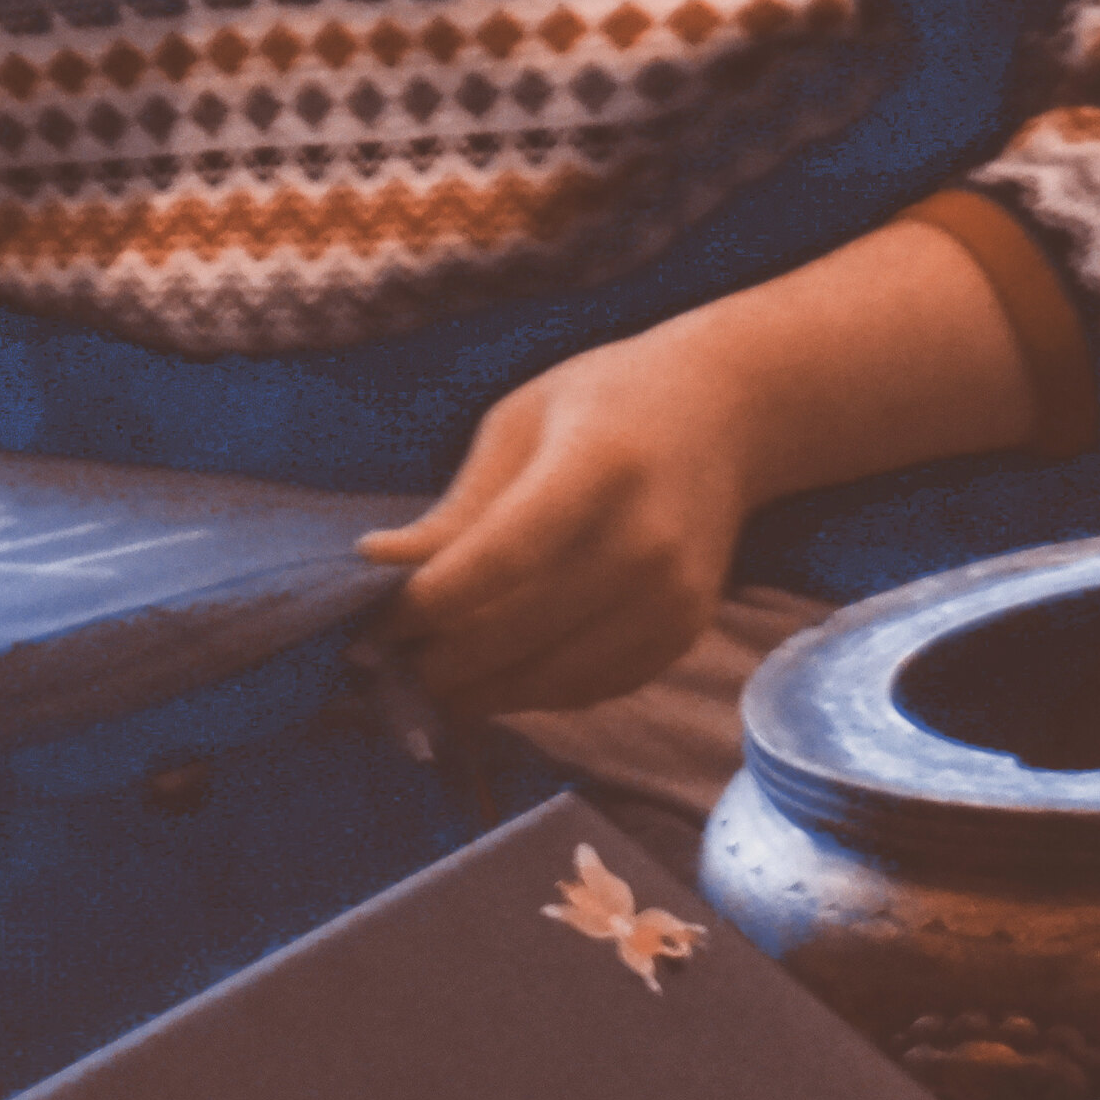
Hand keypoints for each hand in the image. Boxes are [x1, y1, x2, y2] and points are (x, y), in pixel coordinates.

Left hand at [358, 217, 1037, 718]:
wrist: (729, 416)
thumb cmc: (604, 406)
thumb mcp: (519, 426)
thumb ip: (457, 509)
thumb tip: (377, 567)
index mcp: (598, 468)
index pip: (499, 561)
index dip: (426, 606)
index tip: (370, 623)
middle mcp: (646, 542)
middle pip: (517, 631)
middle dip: (434, 659)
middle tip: (376, 663)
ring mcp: (671, 598)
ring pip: (547, 678)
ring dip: (472, 690)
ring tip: (418, 678)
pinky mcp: (681, 636)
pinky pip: (586, 690)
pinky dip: (526, 693)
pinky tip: (485, 677)